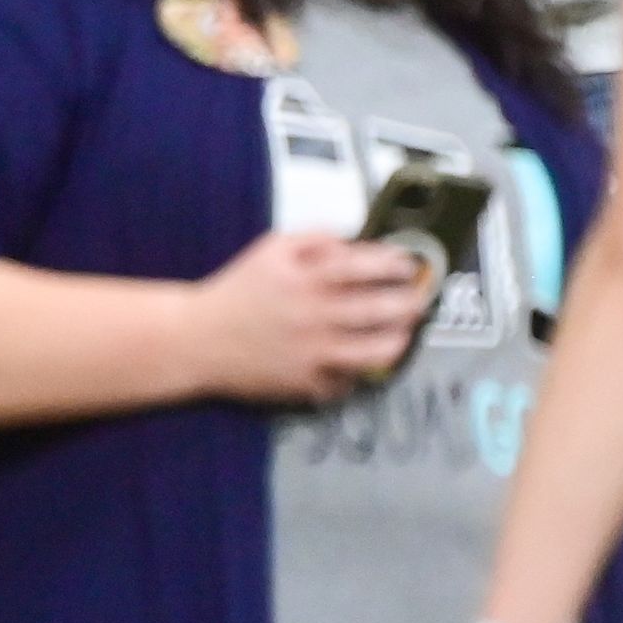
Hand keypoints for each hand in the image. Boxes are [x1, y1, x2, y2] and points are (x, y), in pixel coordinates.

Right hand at [181, 229, 436, 407]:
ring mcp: (312, 354)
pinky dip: (361, 372)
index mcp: (304, 278)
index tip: (409, 263)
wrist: (199, 340)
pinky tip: (370, 361)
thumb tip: (353, 241)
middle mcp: (312, 316)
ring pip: (371, 352)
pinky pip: (346, 381)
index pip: (360, 267)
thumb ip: (315, 238)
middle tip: (422, 297)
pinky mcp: (306, 384)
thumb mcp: (272, 248)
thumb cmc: (239, 289)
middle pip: (375, 309)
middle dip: (407, 302)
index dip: (391, 263)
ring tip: (407, 332)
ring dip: (398, 340)